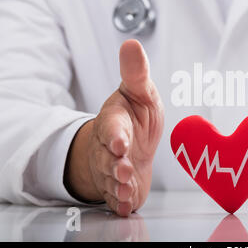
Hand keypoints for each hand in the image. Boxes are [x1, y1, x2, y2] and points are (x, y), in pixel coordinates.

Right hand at [64, 39, 163, 216]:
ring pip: (111, 180)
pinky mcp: (119, 188)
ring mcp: (113, 169)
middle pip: (108, 157)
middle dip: (114, 164)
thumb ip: (135, 73)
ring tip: (126, 189)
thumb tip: (132, 42)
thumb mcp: (139, 93)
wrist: (130, 148)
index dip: (115, 134)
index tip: (119, 140)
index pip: (112, 127)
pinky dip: (121, 202)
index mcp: (116, 123)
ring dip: (118, 186)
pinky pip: (117, 197)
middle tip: (123, 169)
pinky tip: (127, 205)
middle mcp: (111, 148)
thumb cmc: (135, 119)